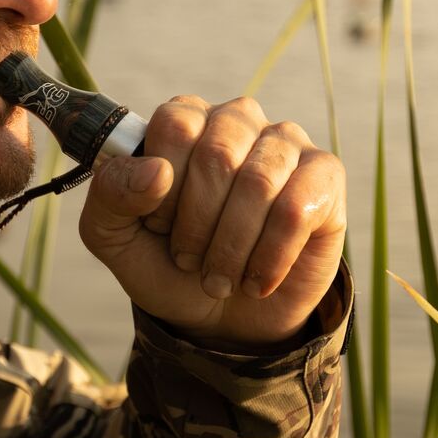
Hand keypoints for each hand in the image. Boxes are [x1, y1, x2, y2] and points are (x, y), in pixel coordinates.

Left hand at [78, 95, 346, 345]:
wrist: (224, 318)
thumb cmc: (169, 265)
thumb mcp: (115, 237)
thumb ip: (111, 196)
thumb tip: (155, 172)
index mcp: (185, 121)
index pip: (175, 126)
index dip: (162, 189)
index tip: (157, 227)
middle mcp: (238, 120)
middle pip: (218, 155)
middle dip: (197, 225)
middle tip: (190, 262)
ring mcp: (286, 144)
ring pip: (259, 183)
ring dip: (232, 247)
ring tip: (221, 278)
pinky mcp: (325, 177)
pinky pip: (297, 209)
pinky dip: (269, 258)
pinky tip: (256, 280)